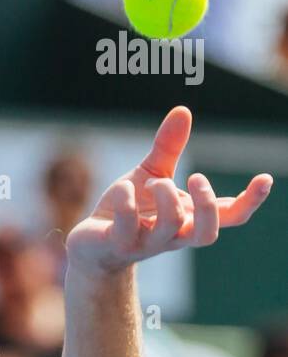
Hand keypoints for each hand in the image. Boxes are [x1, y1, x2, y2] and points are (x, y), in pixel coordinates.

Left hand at [66, 106, 272, 274]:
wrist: (92, 246)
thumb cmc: (128, 211)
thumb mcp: (151, 173)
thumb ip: (169, 147)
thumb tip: (183, 110)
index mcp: (189, 219)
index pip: (228, 217)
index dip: (249, 201)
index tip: (264, 179)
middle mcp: (172, 235)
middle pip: (207, 233)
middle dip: (207, 203)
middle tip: (196, 178)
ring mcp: (145, 244)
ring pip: (171, 226)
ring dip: (166, 195)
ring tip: (154, 181)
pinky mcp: (117, 245)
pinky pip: (127, 227)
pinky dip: (127, 202)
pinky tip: (123, 190)